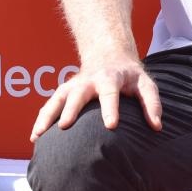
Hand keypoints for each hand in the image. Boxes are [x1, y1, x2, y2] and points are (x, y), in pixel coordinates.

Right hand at [30, 54, 161, 141]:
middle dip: (70, 110)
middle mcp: (88, 81)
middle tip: (65, 126)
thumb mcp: (145, 83)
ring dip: (47, 116)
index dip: (110, 109)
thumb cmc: (129, 74)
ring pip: (56, 99)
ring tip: (38, 136)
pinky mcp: (64, 92)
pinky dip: (41, 119)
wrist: (108, 53)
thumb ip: (152, 103)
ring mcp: (73, 85)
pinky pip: (50, 105)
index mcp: (109, 78)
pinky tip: (35, 137)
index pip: (110, 94)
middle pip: (76, 95)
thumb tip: (156, 126)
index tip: (110, 126)